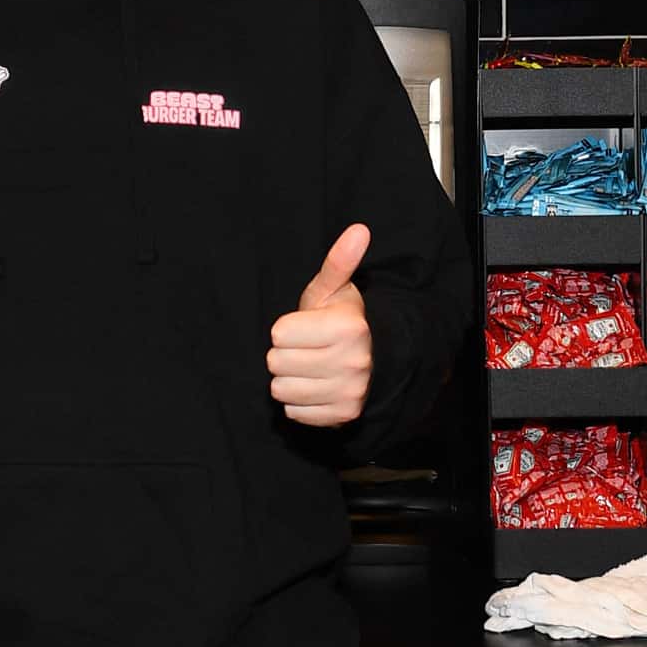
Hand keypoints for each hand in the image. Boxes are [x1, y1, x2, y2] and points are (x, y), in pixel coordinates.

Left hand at [267, 223, 371, 429]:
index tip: (305, 326)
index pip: (278, 335)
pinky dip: (299, 402)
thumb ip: (338, 262)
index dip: (286, 329)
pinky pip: (294, 412)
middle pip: (276, 363)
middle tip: (305, 348)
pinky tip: (315, 386)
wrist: (369, 358)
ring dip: (289, 379)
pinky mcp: (343, 416)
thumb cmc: (339, 318)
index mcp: (349, 328)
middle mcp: (354, 362)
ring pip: (282, 391)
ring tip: (309, 367)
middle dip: (285, 354)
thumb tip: (358, 230)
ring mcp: (350, 392)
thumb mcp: (333, 290)